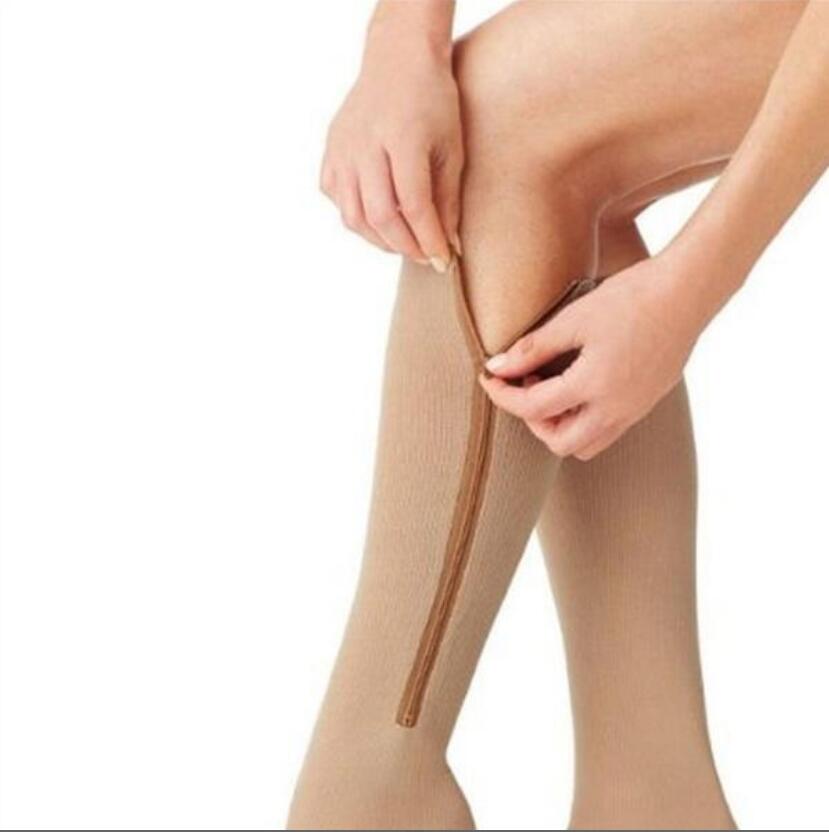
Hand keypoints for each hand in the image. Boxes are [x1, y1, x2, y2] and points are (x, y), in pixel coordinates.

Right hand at [320, 14, 462, 270]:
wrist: (398, 59)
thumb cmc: (433, 102)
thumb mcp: (452, 147)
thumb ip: (448, 199)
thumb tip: (449, 246)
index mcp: (402, 137)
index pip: (414, 205)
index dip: (429, 239)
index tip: (443, 261)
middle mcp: (365, 144)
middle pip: (381, 216)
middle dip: (406, 246)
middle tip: (426, 257)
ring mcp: (342, 149)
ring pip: (354, 216)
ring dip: (380, 240)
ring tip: (404, 243)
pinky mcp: (330, 153)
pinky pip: (338, 201)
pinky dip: (358, 219)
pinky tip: (379, 218)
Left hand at [479, 254, 702, 460]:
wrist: (688, 291)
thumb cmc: (631, 298)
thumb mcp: (574, 319)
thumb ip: (533, 347)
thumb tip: (496, 366)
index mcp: (594, 386)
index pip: (533, 409)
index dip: (502, 395)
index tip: (489, 377)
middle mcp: (616, 409)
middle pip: (560, 443)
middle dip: (532, 421)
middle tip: (524, 384)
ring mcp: (635, 410)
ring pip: (586, 444)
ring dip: (559, 426)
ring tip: (551, 386)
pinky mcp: (646, 403)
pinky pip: (608, 430)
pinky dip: (583, 421)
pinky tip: (578, 384)